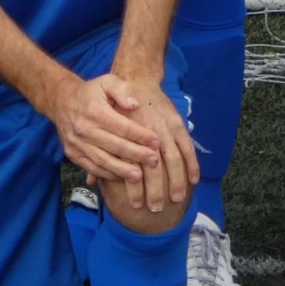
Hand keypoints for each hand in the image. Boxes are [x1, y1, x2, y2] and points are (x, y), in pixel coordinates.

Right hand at [44, 73, 180, 206]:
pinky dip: (107, 174)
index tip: (156, 141)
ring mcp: (76, 143)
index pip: (122, 127)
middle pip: (114, 146)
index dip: (141, 135)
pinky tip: (122, 177)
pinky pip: (92, 167)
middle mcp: (83, 128)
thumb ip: (122, 90)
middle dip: (136, 155)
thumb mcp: (106, 81)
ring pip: (103, 160)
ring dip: (122, 170)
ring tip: (139, 176)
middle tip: (154, 161)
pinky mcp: (72, 154)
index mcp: (94, 110)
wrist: (61, 101)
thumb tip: (135, 105)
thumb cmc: (90, 92)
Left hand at [104, 78, 199, 214]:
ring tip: (175, 199)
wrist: (135, 77)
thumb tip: (91, 180)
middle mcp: (147, 131)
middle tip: (156, 208)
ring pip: (173, 158)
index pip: (131, 164)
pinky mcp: (177, 123)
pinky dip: (192, 164)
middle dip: (156, 189)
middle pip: (153, 165)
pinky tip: (193, 180)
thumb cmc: (115, 105)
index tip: (135, 204)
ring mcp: (165, 127)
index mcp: (126, 133)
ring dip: (176, 181)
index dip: (134, 186)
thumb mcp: (99, 125)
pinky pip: (187, 146)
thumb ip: (98, 154)